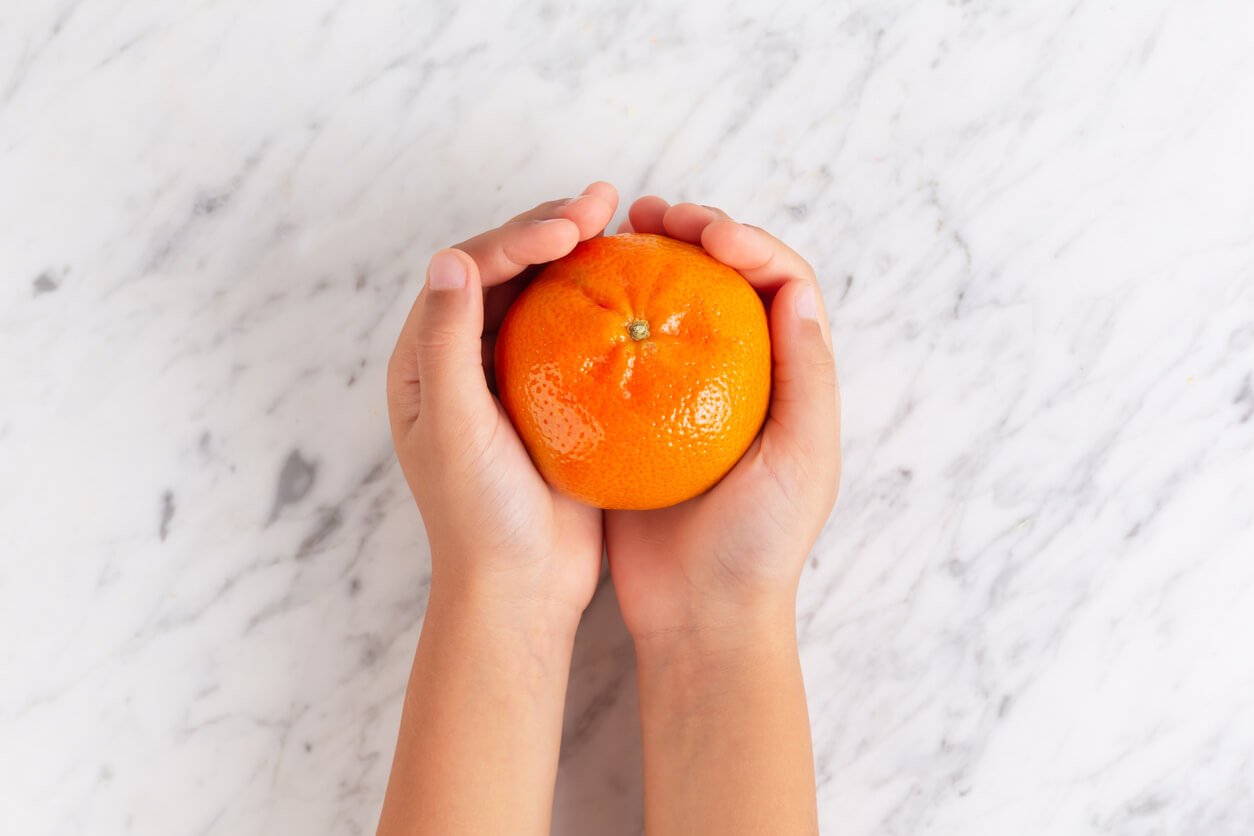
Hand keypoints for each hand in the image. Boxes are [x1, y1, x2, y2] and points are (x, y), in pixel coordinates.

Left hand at [386, 182, 618, 620]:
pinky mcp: (555, 397)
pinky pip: (578, 333)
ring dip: (580, 256)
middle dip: (551, 228)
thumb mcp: (453, 428)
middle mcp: (464, 358)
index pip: (470, 273)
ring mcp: (512, 376)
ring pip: (545, 294)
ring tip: (623, 223)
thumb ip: (446, 345)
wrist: (521, 588)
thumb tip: (449, 260)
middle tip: (604, 201)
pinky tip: (640, 286)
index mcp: (426, 359)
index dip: (518, 236)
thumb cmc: (478, 517)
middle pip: (507, 271)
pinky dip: (604, 302)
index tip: (571, 225)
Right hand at [605, 197, 840, 644]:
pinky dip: (607, 311)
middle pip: (726, 278)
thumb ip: (807, 377)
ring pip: (674, 302)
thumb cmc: (759, 544)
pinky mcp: (638, 416)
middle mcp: (743, 374)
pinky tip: (575, 294)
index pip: (782, 281)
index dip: (749, 241)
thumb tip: (796, 290)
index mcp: (790, 377)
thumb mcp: (801, 461)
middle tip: (651, 213)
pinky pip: (625, 348)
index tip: (705, 234)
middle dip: (695, 231)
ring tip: (611, 232)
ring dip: (648, 259)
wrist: (698, 614)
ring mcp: (686, 392)